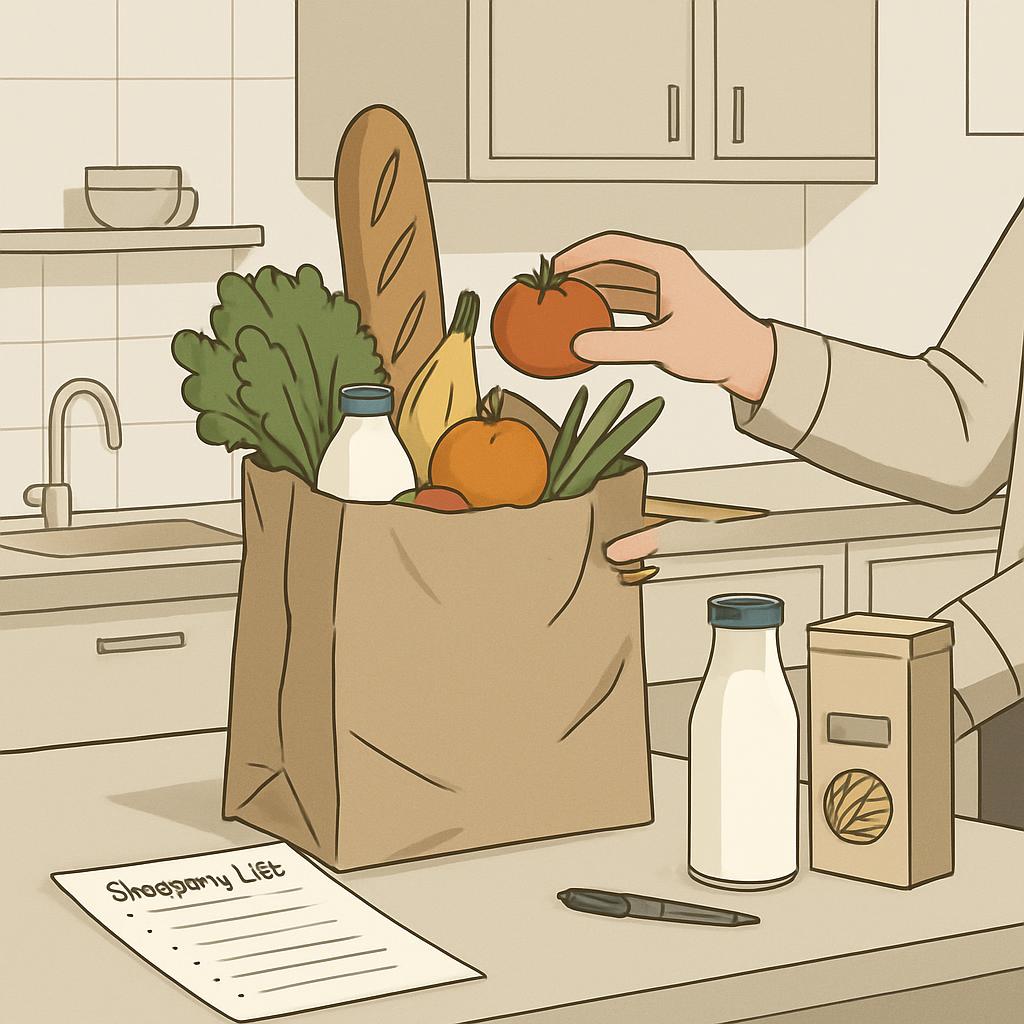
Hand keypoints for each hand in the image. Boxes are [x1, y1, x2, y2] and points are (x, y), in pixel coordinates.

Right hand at [553, 232, 774, 401]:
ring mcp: (665, 287)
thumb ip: (618, 346)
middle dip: (580, 274)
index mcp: (666, 264)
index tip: (552, 269)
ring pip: (617, 283)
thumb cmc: (717, 347)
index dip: (578, 254)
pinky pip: (626, 301)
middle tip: (549, 290)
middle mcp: (664, 269)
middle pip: (611, 262)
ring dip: (591, 293)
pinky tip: (587, 324)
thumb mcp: (664, 348)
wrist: (750, 359)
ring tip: (562, 306)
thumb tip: (577, 346)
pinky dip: (605, 310)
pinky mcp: (665, 306)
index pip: (613, 246)